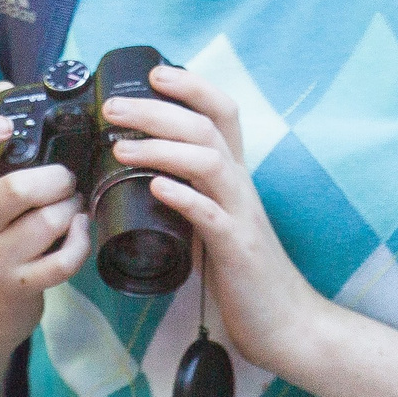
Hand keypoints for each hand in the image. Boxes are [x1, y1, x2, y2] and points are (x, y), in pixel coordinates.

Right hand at [0, 87, 89, 357]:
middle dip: (55, 178)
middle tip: (65, 179)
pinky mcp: (19, 288)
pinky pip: (62, 262)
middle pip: (16, 189)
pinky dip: (81, 242)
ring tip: (74, 205)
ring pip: (47, 223)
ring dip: (72, 209)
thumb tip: (1, 85)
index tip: (5, 124)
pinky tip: (80, 231)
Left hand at [101, 66, 328, 377]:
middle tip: (113, 108)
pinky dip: (184, 197)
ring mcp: (241, 215)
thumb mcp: (215, 222)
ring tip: (121, 148)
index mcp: (234, 177)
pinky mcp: (237, 249)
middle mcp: (240, 187)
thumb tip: (148, 177)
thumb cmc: (244, 274)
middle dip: (157, 110)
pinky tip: (158, 189)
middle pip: (206, 127)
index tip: (153, 74)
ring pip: (208, 161)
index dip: (192, 87)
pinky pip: (212, 215)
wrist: (285, 322)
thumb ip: (191, 195)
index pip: (222, 113)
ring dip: (162, 149)